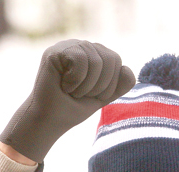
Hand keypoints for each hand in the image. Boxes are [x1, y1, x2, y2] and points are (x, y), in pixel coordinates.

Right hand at [0, 39, 135, 162]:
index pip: (117, 61)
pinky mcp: (56, 51)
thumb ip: (120, 85)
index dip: (110, 84)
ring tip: (72, 90)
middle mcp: (83, 46)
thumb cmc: (74, 107)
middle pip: (111, 59)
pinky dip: (76, 80)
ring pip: (97, 61)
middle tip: (82, 94)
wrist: (50, 119)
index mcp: (96, 55)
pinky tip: (64, 85)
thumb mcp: (103, 97)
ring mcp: (69, 46)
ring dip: (87, 85)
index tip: (93, 95)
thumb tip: (127, 69)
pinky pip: (80, 60)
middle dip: (100, 85)